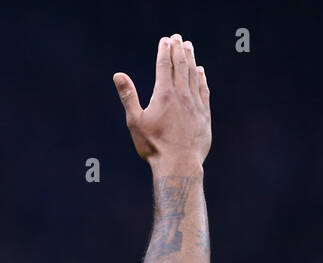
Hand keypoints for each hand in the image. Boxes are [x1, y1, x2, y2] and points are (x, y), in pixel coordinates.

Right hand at [113, 34, 211, 172]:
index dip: (164, 51)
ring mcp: (195, 102)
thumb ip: (128, 96)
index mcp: (164, 94)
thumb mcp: (135, 121)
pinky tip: (200, 71)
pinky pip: (203, 89)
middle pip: (181, 65)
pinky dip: (201, 78)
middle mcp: (181, 94)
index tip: (165, 40)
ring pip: (193, 74)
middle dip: (178, 49)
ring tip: (189, 47)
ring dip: (191, 59)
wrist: (179, 163)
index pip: (164, 65)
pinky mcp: (204, 113)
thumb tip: (118, 75)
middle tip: (177, 38)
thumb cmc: (153, 145)